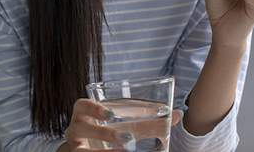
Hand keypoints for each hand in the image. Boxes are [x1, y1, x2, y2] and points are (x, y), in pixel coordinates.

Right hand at [59, 99, 182, 151]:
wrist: (90, 148)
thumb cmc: (111, 132)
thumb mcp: (128, 126)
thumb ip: (150, 122)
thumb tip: (179, 114)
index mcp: (84, 113)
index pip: (82, 105)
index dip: (93, 108)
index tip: (111, 114)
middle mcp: (75, 129)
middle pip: (80, 128)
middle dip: (103, 134)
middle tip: (127, 138)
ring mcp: (75, 147)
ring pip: (80, 149)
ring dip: (103, 151)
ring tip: (125, 151)